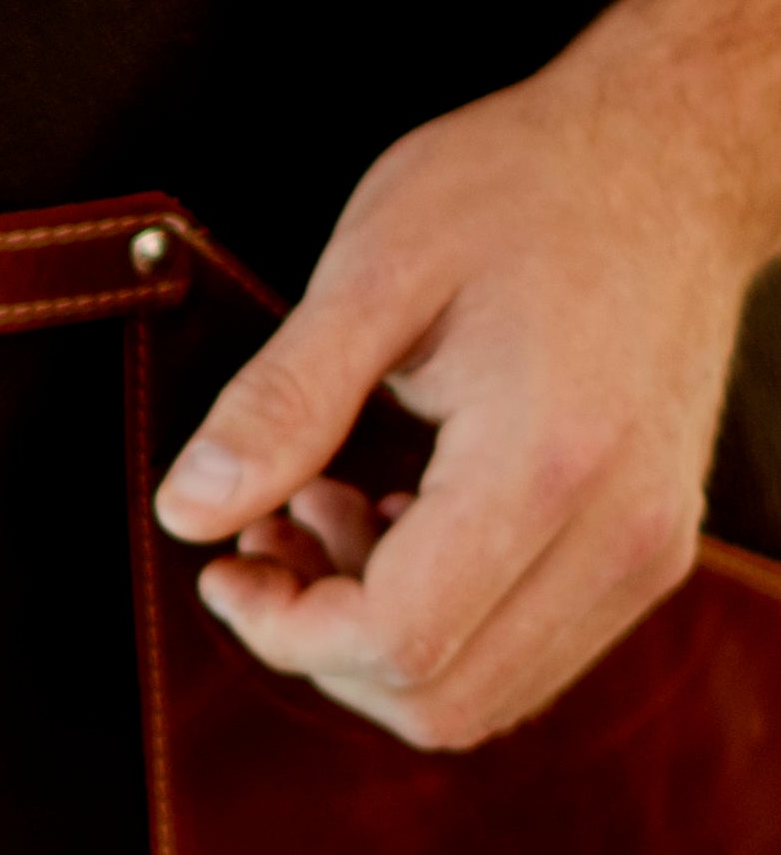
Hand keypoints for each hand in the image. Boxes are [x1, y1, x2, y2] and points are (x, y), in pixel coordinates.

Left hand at [153, 0, 780, 749]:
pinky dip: (434, 620)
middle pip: (437, 699)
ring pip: (480, 696)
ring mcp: (646, 551)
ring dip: (370, 638)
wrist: (666, 155)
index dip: (282, 630)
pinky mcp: (645, 549)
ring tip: (324, 509)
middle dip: (318, 645)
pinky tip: (392, 517)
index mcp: (548, 464)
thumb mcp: (373, 269)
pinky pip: (521, 651)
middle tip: (266, 536)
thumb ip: (279, 402)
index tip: (224, 563)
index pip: (395, 641)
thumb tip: (188, 513)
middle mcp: (620, 532)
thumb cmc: (523, 189)